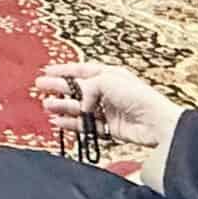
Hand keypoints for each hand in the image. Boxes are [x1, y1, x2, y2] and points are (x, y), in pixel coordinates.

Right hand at [33, 61, 183, 149]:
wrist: (156, 123)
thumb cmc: (138, 97)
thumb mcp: (107, 81)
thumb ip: (87, 88)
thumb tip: (79, 102)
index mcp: (109, 75)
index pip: (82, 70)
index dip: (64, 70)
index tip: (46, 71)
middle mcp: (108, 92)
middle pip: (77, 89)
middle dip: (58, 88)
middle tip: (40, 88)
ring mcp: (108, 110)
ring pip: (80, 108)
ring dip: (63, 106)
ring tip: (47, 105)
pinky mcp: (110, 128)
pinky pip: (86, 125)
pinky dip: (73, 123)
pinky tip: (60, 121)